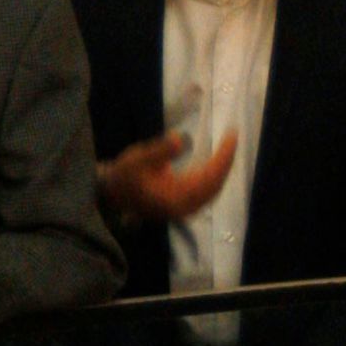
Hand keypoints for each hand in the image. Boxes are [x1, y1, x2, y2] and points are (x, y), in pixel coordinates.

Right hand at [100, 130, 237, 221]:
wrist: (113, 195)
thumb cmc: (124, 176)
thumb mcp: (138, 159)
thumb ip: (160, 151)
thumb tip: (180, 138)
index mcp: (176, 199)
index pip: (209, 178)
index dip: (223, 158)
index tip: (231, 136)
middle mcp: (184, 207)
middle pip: (215, 185)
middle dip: (226, 161)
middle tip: (232, 137)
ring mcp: (184, 208)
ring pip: (212, 190)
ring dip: (222, 169)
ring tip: (228, 147)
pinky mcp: (182, 204)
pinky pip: (205, 191)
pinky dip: (214, 175)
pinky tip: (217, 162)